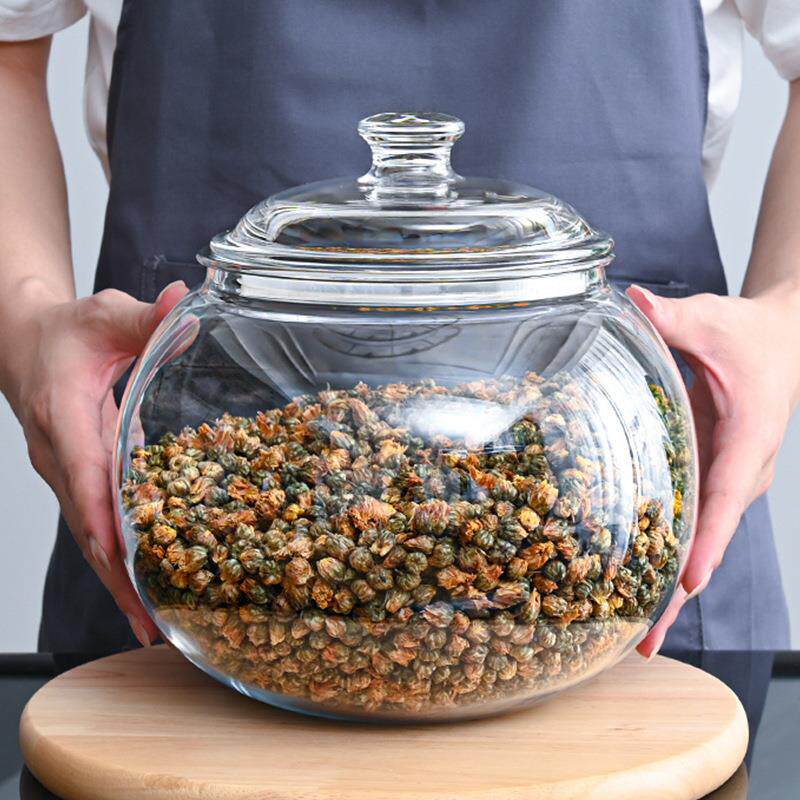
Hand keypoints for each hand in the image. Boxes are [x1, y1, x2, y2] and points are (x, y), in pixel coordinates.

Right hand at [1, 281, 187, 645]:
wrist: (25, 344)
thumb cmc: (66, 332)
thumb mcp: (104, 316)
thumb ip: (144, 316)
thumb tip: (182, 302)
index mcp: (63, 414)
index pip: (82, 472)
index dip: (102, 515)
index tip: (121, 556)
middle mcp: (59, 454)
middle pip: (84, 524)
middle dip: (114, 573)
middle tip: (148, 622)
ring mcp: (64, 472)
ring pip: (87, 535)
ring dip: (115, 579)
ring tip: (150, 626)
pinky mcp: (77, 478)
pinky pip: (96, 524)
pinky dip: (116, 558)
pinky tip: (142, 586)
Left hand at [626, 285, 799, 658]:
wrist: (779, 342)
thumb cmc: (750, 336)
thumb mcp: (713, 321)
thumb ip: (674, 318)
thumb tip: (632, 300)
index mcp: (746, 441)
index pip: (726, 498)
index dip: (706, 542)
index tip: (685, 583)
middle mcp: (738, 473)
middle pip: (708, 542)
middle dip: (676, 594)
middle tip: (643, 642)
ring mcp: (725, 482)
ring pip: (697, 544)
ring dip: (667, 589)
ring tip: (632, 635)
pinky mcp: (709, 480)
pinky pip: (687, 526)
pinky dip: (663, 559)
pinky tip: (631, 584)